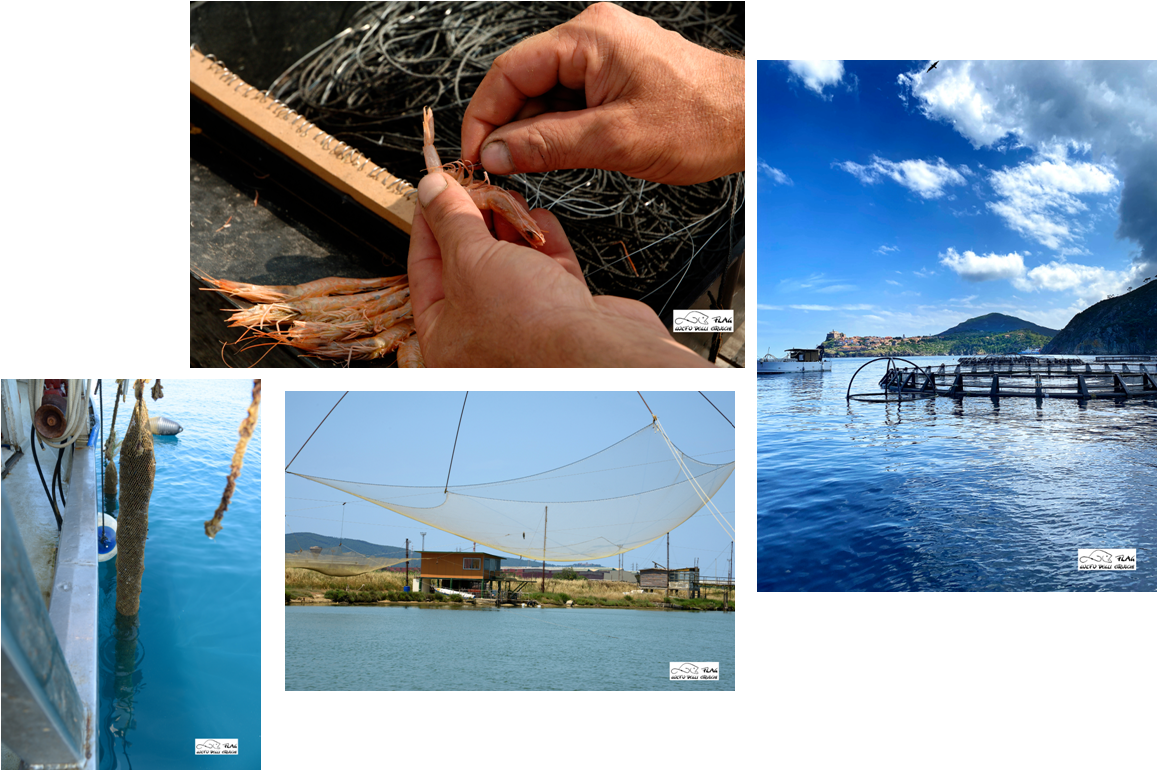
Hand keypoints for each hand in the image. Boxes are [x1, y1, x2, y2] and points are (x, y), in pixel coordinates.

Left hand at [407, 171, 711, 366]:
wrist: (595, 351)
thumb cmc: (526, 325)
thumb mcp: (471, 258)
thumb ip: (451, 219)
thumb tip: (432, 189)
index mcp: (445, 335)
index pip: (425, 266)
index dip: (430, 221)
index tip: (436, 188)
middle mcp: (482, 335)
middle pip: (469, 263)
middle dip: (475, 220)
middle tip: (477, 185)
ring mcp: (524, 325)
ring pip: (511, 263)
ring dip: (510, 226)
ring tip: (510, 197)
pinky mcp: (562, 315)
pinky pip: (546, 271)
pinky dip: (543, 242)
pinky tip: (539, 218)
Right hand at [461, 2, 743, 185]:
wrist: (750, 120)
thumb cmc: (702, 120)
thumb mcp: (616, 140)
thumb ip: (549, 145)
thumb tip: (497, 153)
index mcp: (588, 37)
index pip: (509, 71)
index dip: (484, 116)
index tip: (474, 155)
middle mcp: (592, 37)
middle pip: (524, 81)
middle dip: (507, 127)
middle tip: (497, 170)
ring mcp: (604, 55)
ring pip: (545, 94)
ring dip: (533, 132)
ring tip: (529, 169)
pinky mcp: (615, 76)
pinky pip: (569, 100)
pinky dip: (558, 129)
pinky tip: (555, 155)